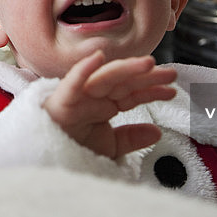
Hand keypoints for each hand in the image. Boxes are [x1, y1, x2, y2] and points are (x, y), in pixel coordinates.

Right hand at [43, 51, 176, 159]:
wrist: (43, 158)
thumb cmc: (72, 147)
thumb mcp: (109, 146)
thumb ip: (131, 137)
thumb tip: (157, 132)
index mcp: (105, 103)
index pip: (132, 93)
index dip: (153, 90)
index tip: (173, 90)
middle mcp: (94, 95)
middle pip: (124, 81)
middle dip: (147, 76)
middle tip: (171, 74)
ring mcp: (79, 94)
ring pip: (105, 77)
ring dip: (126, 68)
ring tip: (149, 64)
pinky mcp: (61, 99)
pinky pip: (73, 82)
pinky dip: (83, 69)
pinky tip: (97, 58)